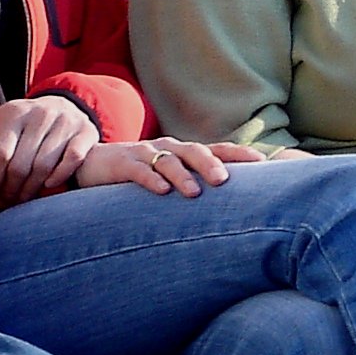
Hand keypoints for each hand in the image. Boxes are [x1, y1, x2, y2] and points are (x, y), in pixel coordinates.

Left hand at [0, 95, 101, 201]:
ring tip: (24, 198)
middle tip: (9, 198)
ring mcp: (64, 122)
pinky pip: (72, 159)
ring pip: (43, 166)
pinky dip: (59, 176)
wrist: (61, 106)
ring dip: (31, 189)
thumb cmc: (21, 123)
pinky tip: (48, 185)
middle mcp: (40, 114)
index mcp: (13, 112)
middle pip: (20, 164)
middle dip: (11, 188)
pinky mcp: (85, 131)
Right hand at [71, 137, 261, 197]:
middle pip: (194, 151)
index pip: (216, 149)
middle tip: (224, 181)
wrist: (94, 163)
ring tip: (194, 193)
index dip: (238, 154)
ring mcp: (145, 153)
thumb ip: (195, 184)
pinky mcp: (122, 164)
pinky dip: (150, 180)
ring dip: (182, 176)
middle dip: (210, 164)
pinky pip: (138, 171)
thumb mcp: (169, 177)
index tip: (262, 162)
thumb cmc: (141, 174)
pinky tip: (161, 192)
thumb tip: (232, 206)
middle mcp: (168, 148)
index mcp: (183, 152)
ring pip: (168, 161)